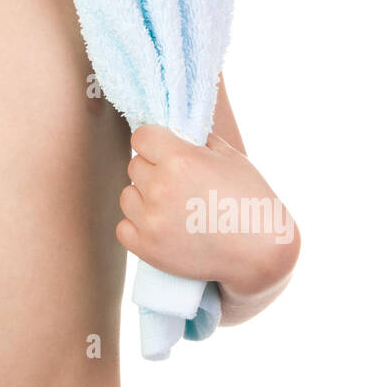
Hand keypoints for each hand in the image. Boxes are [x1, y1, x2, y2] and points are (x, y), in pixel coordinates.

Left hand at [116, 125, 299, 296]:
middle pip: (135, 166)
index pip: (141, 137)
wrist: (261, 253)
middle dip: (153, 169)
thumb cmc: (251, 201)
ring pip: (127, 195)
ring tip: (171, 207)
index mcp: (180, 160)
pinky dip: (139, 227)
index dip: (154, 142)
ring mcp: (151, 220)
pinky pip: (124, 227)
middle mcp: (160, 188)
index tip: (164, 151)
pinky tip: (161, 227)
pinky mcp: (147, 248)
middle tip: (177, 183)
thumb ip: (198, 141)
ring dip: (144, 197)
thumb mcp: (231, 158)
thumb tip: (175, 132)